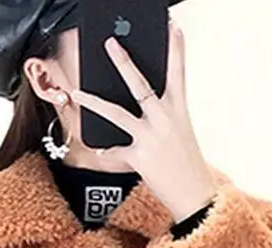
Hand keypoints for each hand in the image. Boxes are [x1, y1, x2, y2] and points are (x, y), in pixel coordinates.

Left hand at [71, 20, 216, 223]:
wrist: (194, 195)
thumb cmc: (186, 164)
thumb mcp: (180, 134)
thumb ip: (163, 118)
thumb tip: (142, 108)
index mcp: (178, 111)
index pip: (178, 73)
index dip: (175, 49)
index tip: (171, 27)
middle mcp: (165, 119)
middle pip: (141, 84)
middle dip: (124, 62)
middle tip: (110, 44)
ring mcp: (151, 137)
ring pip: (117, 113)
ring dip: (94, 101)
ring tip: (77, 91)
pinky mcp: (139, 157)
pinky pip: (115, 150)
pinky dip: (106, 151)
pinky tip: (99, 150)